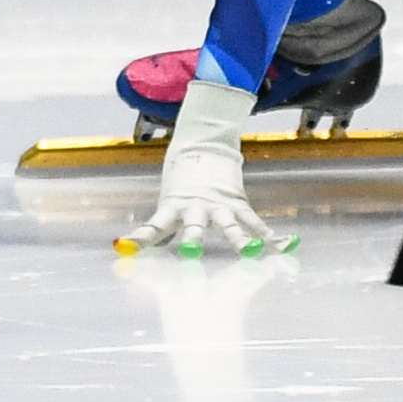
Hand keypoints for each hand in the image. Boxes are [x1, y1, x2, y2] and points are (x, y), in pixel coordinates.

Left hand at [115, 78, 288, 257]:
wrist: (203, 146)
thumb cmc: (182, 185)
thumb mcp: (168, 206)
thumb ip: (161, 233)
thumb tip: (135, 255)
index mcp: (173, 210)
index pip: (152, 228)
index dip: (138, 239)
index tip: (122, 247)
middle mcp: (195, 209)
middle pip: (194, 229)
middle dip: (194, 243)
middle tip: (191, 255)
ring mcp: (218, 205)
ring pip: (229, 225)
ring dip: (239, 241)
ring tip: (249, 253)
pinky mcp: (237, 202)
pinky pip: (253, 221)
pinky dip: (266, 236)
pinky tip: (280, 246)